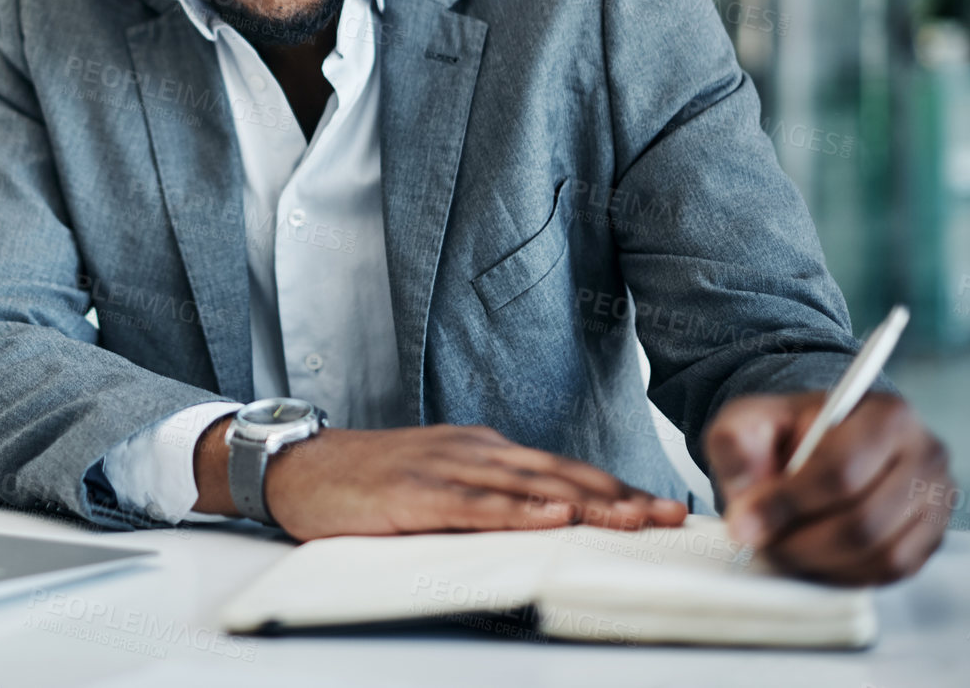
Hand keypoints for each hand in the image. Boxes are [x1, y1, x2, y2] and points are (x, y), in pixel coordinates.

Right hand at [194, 419, 686, 539]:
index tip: (663, 507)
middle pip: (559, 473)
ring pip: (529, 487)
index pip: (563, 470)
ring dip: (587, 503)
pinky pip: (477, 505)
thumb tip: (544, 518)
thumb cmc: (367, 480)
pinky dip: (519, 511)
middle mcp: (473, 452)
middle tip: (670, 514)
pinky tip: (553, 516)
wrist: (298, 465)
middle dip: (620, 495)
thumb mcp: (438, 479)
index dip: (616, 488)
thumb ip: (487, 495)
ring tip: (632, 519)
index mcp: (482, 450)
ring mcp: (445, 469)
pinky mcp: (415, 494)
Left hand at [705, 391, 951, 584]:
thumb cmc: (789, 432)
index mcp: (887, 415)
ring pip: (878, 553)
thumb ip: (736, 444)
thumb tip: (743, 489)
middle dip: (799, 540)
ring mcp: (937, 501)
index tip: (743, 523)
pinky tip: (811, 557)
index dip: (787, 503)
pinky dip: (843, 573)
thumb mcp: (749, 420)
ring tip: (780, 547)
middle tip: (758, 542)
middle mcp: (925, 456)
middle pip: (862, 520)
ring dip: (818, 561)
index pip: (840, 470)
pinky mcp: (932, 538)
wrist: (820, 443)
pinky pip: (890, 572)